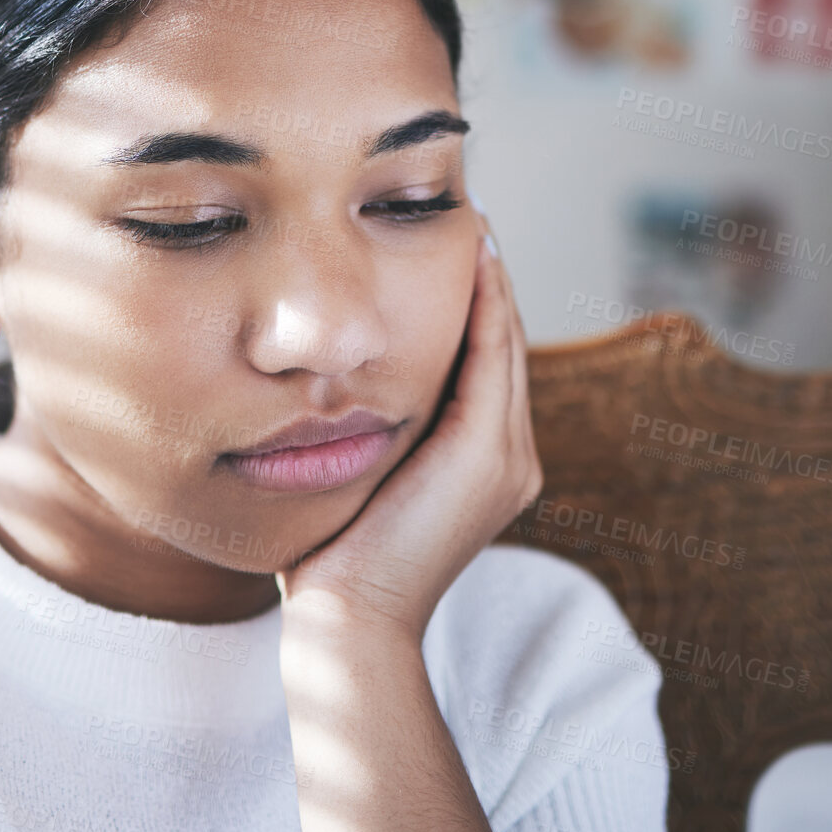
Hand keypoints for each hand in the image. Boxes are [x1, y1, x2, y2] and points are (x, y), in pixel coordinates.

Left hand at [275, 207, 543, 644]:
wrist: (345, 617)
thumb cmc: (329, 555)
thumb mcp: (355, 475)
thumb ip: (362, 429)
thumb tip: (321, 383)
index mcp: (483, 466)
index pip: (483, 365)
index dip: (470, 305)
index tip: (444, 249)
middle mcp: (511, 459)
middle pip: (502, 345)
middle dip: (484, 282)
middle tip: (463, 215)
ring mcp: (507, 458)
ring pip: (504, 342)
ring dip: (490, 279)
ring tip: (471, 222)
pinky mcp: (489, 454)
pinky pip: (492, 356)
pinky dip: (485, 303)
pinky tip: (471, 256)